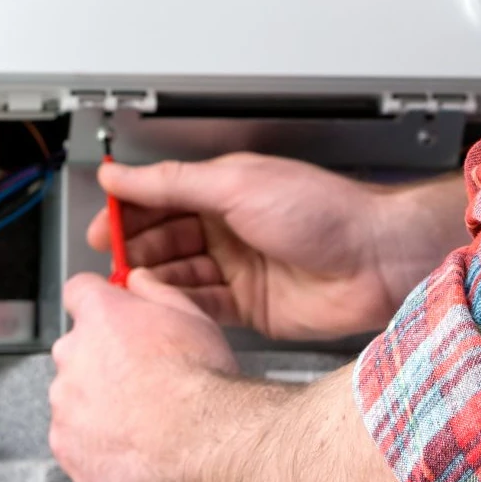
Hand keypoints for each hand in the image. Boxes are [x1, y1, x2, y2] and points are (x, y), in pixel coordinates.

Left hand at [49, 269, 236, 481]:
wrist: (202, 442)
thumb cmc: (200, 381)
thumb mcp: (191, 316)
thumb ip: (154, 291)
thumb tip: (138, 280)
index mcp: (100, 316)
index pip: (78, 292)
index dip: (96, 303)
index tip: (109, 317)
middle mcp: (73, 353)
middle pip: (76, 348)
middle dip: (100, 360)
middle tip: (139, 379)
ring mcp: (65, 402)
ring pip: (74, 396)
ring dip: (97, 403)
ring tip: (140, 419)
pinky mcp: (65, 444)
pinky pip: (73, 439)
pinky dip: (95, 443)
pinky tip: (131, 446)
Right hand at [89, 153, 464, 339]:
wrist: (377, 261)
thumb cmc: (325, 212)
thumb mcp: (236, 184)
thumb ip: (172, 182)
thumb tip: (121, 175)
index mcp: (223, 189)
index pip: (161, 197)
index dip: (128, 211)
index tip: (103, 225)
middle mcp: (228, 228)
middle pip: (165, 238)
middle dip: (136, 248)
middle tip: (113, 261)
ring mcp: (238, 268)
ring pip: (179, 273)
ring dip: (154, 278)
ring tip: (132, 285)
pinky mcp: (249, 306)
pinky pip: (201, 305)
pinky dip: (179, 304)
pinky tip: (162, 304)